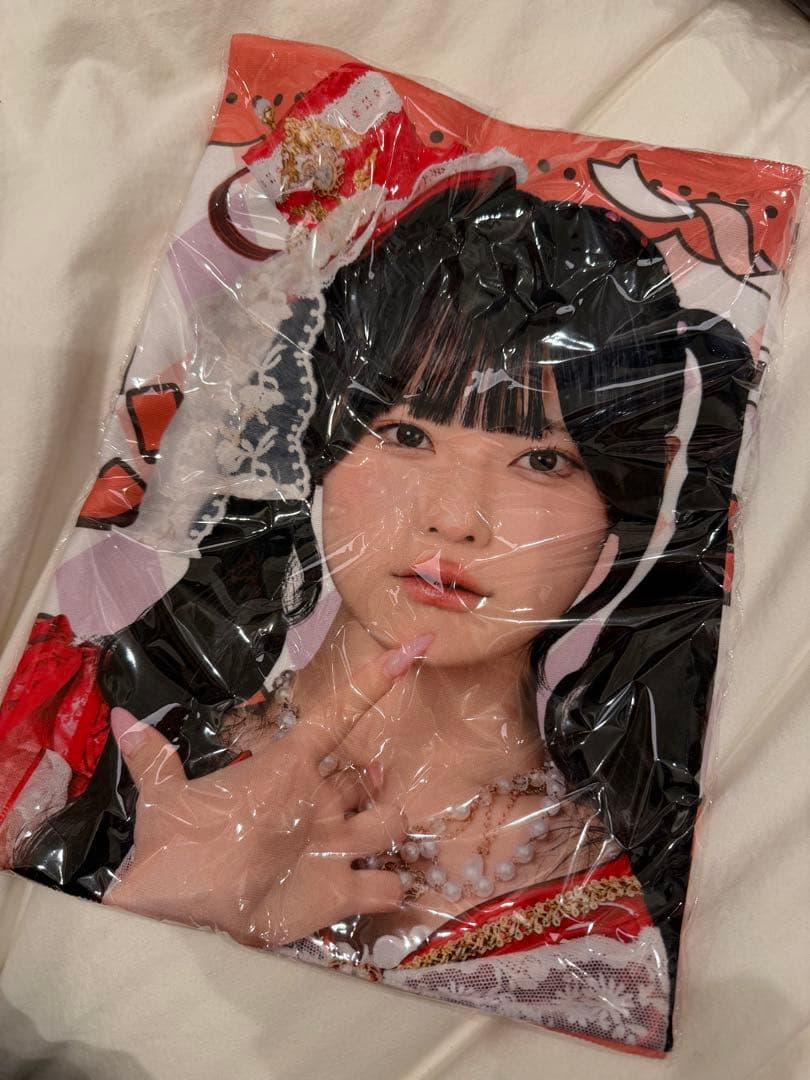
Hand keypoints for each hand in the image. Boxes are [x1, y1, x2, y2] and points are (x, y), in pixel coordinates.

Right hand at [102, 633, 432, 946]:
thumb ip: (153, 755)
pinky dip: (389, 888)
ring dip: (388, 825)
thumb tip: (123, 718)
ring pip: (392, 823)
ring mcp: (334, 847)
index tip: (411, 649)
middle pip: (363, 779)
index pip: (338, 714)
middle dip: (364, 783)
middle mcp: (319, 801)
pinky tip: (378, 889)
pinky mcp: (338, 893)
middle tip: (354, 791)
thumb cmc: (173, 846)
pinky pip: (388, 888)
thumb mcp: (162, 795)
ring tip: (373, 834)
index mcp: (285, 769)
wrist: (175, 910)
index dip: (375, 681)